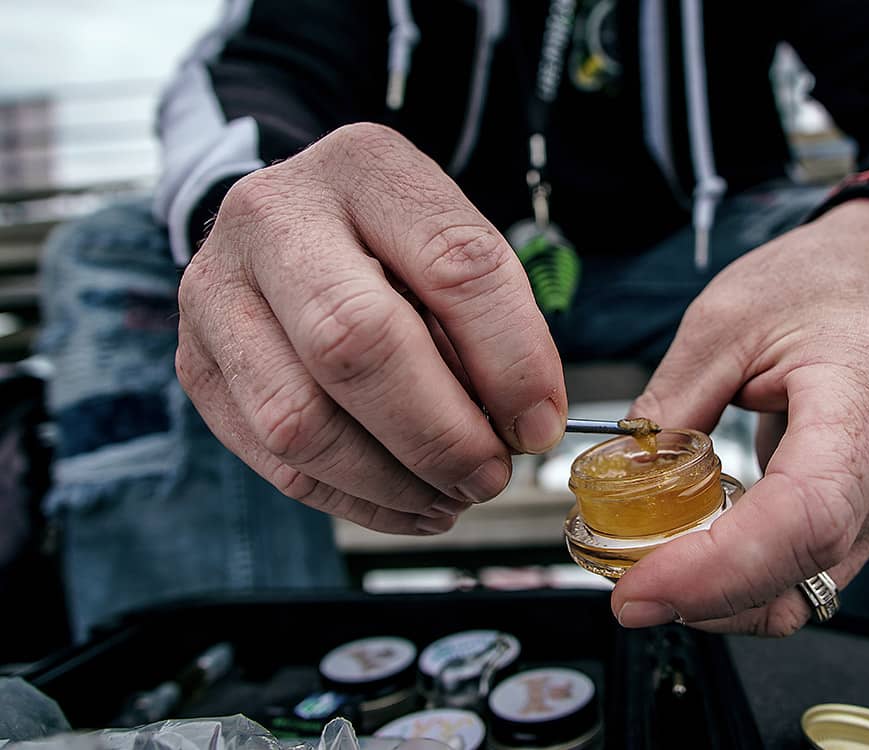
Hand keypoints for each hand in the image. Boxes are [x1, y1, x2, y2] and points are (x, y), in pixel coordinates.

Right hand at [175, 123, 565, 533]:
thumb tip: (525, 426)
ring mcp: (217, 290)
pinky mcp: (197, 364)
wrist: (286, 228)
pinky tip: (406, 501)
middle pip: (355, 341)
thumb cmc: (389, 245)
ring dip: (393, 481)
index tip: (539, 423)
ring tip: (451, 496)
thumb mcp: (451, 247)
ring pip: (299, 418)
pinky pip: (274, 460)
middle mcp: (275, 216)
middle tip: (489, 474)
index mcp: (365, 167)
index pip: (453, 265)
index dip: (510, 359)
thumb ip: (493, 323)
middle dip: (440, 433)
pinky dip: (354, 500)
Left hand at [611, 199, 868, 635]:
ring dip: (726, 594)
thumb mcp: (721, 320)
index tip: (642, 588)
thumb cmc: (814, 282)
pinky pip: (811, 569)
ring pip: (809, 587)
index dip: (721, 568)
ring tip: (656, 568)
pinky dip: (750, 575)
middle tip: (628, 590)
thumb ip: (672, 403)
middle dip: (707, 594)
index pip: (806, 516)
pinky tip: (701, 550)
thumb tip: (620, 480)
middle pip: (804, 568)